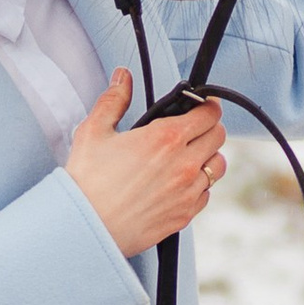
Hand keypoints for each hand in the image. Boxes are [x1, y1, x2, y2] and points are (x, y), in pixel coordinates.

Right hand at [67, 72, 226, 256]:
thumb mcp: (94, 131)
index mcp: (165, 138)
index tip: (202, 107)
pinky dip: (199, 186)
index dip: (207, 106)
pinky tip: (178, 184)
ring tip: (188, 157)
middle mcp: (183, 164)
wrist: (85, 226)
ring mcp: (187, 192)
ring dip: (208, 157)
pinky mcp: (184, 215)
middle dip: (208, 128)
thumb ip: (114, 100)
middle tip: (192, 129)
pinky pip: (206, 194)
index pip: (209, 114)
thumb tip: (123, 78)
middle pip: (219, 137)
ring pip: (218, 166)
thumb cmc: (86, 182)